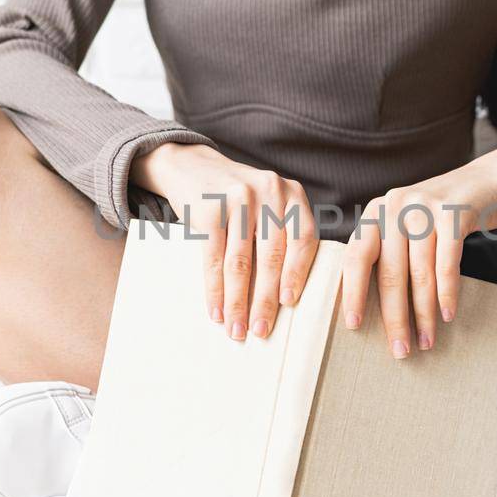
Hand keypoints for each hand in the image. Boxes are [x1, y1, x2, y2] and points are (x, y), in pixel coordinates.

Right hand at [131, 142, 318, 341]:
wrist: (192, 166)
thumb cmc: (239, 199)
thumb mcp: (270, 204)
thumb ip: (284, 235)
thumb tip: (289, 298)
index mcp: (293, 194)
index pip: (304, 240)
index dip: (298, 274)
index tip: (290, 303)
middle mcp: (270, 192)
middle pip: (272, 256)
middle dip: (265, 300)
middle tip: (261, 331)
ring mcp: (238, 198)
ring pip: (241, 263)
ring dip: (237, 302)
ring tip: (237, 329)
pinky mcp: (209, 209)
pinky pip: (214, 259)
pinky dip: (214, 290)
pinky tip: (216, 311)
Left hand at [342, 140, 496, 359]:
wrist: (490, 181)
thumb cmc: (443, 216)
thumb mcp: (408, 225)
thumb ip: (389, 252)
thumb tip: (373, 309)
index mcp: (376, 212)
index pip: (356, 257)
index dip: (353, 293)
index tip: (354, 326)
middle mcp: (395, 205)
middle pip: (389, 271)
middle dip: (394, 317)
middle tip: (399, 350)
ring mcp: (424, 207)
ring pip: (419, 272)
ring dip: (423, 313)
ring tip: (426, 341)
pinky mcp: (454, 213)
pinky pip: (447, 262)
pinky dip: (447, 292)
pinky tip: (447, 315)